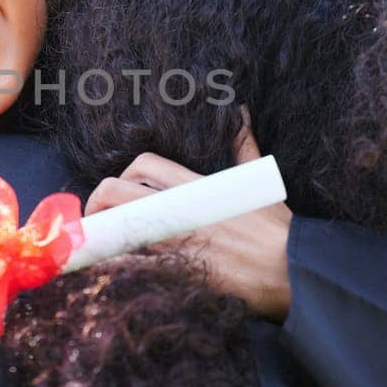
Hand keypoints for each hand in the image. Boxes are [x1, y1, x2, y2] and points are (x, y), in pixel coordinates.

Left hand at [84, 116, 292, 321]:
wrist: (293, 272)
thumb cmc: (276, 230)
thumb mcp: (259, 182)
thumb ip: (243, 148)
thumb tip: (241, 113)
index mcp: (195, 187)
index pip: (143, 165)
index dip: (122, 176)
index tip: (116, 195)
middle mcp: (179, 211)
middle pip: (115, 193)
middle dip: (96, 204)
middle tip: (95, 223)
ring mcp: (176, 242)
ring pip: (115, 231)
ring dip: (100, 239)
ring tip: (93, 250)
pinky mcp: (177, 273)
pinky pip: (131, 267)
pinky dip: (114, 268)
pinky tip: (106, 273)